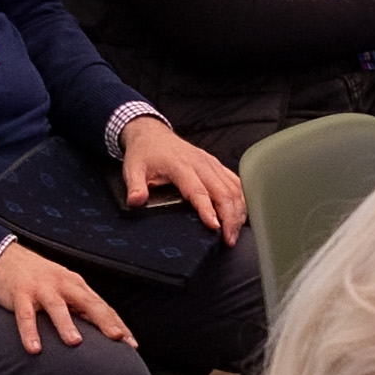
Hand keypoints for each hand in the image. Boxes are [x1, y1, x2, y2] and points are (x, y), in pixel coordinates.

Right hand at [0, 240, 132, 352]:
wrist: (4, 257)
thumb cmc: (37, 279)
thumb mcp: (62, 290)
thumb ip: (78, 309)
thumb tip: (99, 335)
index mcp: (76, 286)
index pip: (102, 306)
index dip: (118, 324)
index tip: (132, 344)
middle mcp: (63, 285)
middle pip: (88, 302)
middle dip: (104, 321)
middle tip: (118, 338)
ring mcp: (41, 288)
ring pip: (57, 307)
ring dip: (66, 324)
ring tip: (75, 342)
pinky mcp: (20, 294)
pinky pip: (25, 315)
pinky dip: (29, 332)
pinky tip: (34, 348)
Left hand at [121, 117, 245, 233]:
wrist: (152, 134)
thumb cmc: (144, 153)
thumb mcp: (132, 169)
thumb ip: (135, 187)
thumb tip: (136, 202)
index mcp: (181, 166)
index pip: (199, 191)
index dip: (208, 210)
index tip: (214, 227)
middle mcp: (201, 164)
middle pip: (223, 192)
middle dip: (229, 218)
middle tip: (228, 240)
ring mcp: (211, 164)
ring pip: (234, 188)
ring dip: (238, 212)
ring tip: (234, 233)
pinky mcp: (217, 165)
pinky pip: (236, 182)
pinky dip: (242, 200)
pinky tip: (242, 216)